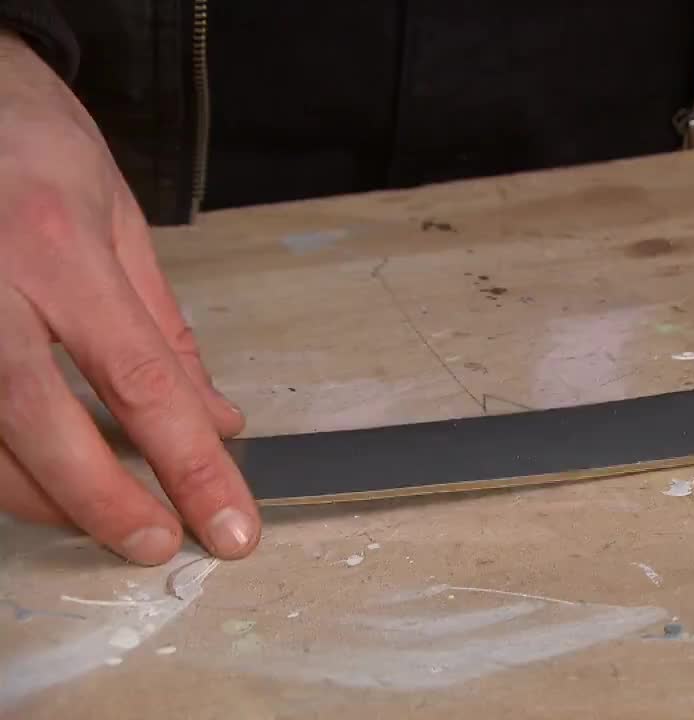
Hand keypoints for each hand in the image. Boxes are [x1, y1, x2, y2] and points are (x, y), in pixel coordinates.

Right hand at [0, 32, 259, 563]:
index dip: (191, 464)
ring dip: (49, 498)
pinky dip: (1, 466)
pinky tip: (40, 481)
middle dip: (109, 503)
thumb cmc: (33, 143)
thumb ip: (164, 328)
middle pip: (46, 426)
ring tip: (111, 522)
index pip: (142, 381)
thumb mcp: (118, 218)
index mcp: (61, 249)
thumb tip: (218, 417)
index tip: (231, 524)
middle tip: (162, 546)